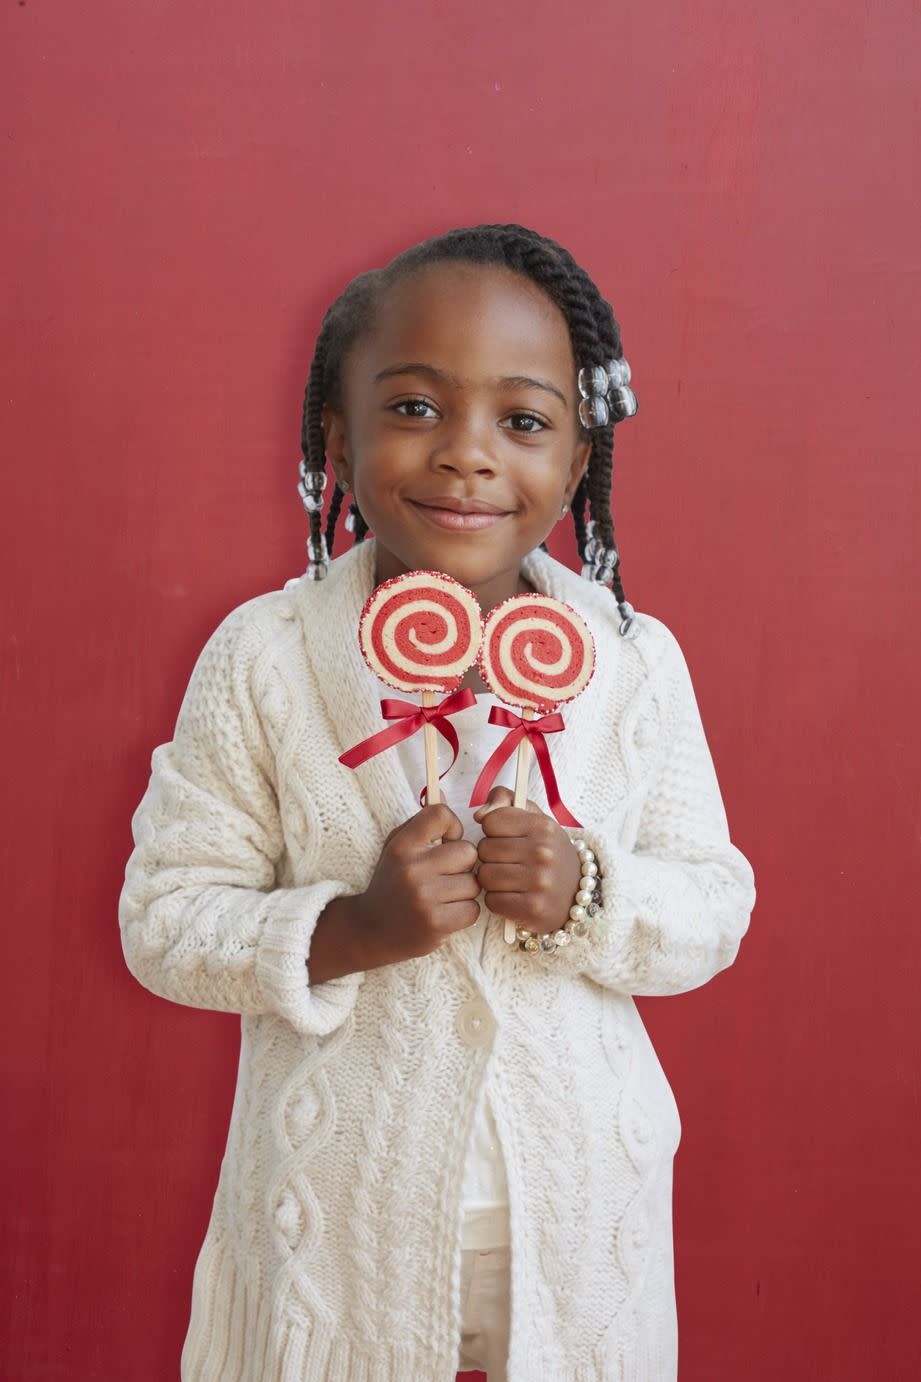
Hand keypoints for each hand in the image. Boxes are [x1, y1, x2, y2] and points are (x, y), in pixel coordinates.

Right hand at [351, 804, 481, 966]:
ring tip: (443, 896)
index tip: (446, 842)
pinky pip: (473, 909)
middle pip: (468, 851)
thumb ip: (422, 823)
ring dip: (464, 891)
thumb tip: (445, 794)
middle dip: (463, 864)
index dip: (452, 827)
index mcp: (401, 846)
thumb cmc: (392, 883)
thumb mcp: (398, 848)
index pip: (441, 815)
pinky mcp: (436, 924)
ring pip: (474, 883)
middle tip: (446, 874)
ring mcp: (424, 898)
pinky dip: (464, 912)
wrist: (371, 930)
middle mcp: (412, 869)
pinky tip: (445, 912)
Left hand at [473, 786, 582, 934]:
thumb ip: (505, 802)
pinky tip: (513, 897)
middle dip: (491, 857)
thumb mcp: (535, 820)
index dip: (493, 831)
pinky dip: (498, 901)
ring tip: (509, 880)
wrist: (579, 894)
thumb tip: (479, 814)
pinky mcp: (533, 908)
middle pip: (484, 849)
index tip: (507, 839)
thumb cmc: (549, 853)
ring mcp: (540, 882)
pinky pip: (492, 901)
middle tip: (509, 862)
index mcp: (543, 826)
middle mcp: (543, 852)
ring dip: (492, 880)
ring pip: (485, 876)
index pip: (491, 821)